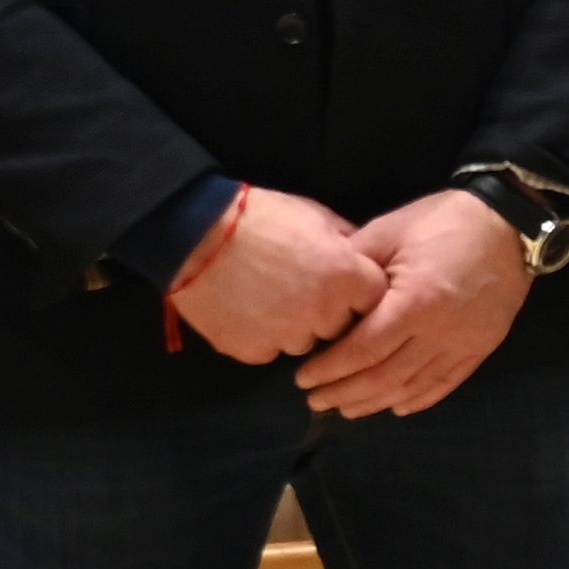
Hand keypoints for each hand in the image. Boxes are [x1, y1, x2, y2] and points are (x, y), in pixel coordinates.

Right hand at [163, 185, 383, 365]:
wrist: (194, 234)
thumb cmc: (260, 217)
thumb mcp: (316, 216)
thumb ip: (348, 242)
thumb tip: (365, 256)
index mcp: (348, 279)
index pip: (374, 300)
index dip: (358, 292)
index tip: (342, 284)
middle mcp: (324, 314)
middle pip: (340, 325)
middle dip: (326, 311)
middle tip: (297, 286)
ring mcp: (288, 337)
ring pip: (304, 341)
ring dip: (293, 326)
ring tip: (266, 296)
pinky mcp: (254, 351)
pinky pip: (269, 350)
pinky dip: (260, 336)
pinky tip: (245, 309)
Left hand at [292, 191, 535, 419]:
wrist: (510, 224)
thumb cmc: (442, 221)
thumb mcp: (388, 231)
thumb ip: (353, 266)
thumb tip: (320, 296)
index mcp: (415, 301)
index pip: (364, 349)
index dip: (330, 369)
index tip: (303, 378)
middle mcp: (440, 332)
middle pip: (386, 376)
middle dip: (346, 392)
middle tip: (315, 400)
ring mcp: (465, 343)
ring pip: (414, 385)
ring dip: (377, 401)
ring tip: (347, 408)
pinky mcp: (482, 346)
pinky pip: (447, 382)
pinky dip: (420, 399)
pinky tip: (396, 406)